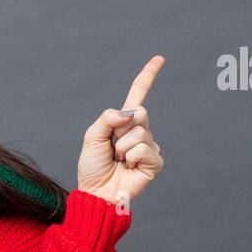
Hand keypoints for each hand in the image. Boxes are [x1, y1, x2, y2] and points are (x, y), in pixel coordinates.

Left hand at [76, 55, 164, 207]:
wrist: (97, 193)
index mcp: (124, 122)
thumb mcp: (92, 136)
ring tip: (119, 161)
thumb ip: (107, 118)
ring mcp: (149, 147)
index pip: (138, 94)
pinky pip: (145, 148)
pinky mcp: (155, 162)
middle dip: (121, 129)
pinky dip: (132, 157)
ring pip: (140, 133)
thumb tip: (131, 112)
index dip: (148, 76)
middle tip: (112, 148)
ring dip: (123, 148)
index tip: (159, 58)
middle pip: (140, 112)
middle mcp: (140, 132)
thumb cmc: (92, 167)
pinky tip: (129, 168)